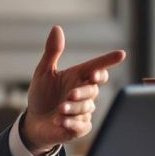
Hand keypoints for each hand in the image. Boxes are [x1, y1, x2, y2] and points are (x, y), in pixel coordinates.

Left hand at [20, 26, 125, 155]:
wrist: (33, 122)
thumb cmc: (41, 95)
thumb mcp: (43, 72)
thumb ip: (52, 52)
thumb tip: (57, 28)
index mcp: (78, 77)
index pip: (97, 67)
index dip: (108, 61)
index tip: (121, 54)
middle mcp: (84, 93)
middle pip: (93, 89)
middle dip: (82, 92)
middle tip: (70, 95)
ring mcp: (84, 111)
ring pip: (86, 108)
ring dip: (72, 108)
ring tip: (58, 110)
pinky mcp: (81, 128)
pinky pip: (82, 125)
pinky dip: (70, 122)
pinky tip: (59, 121)